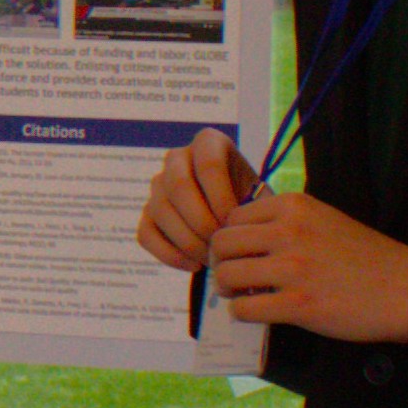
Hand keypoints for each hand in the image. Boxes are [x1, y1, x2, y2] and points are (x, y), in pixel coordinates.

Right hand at [136, 127, 253, 274]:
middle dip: (201, 222)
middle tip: (220, 245)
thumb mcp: (261, 197)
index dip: (221, 198)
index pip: (208, 165)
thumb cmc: (254, 205)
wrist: (239, 217)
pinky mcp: (147, 212)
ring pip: (161, 210)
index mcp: (208, 142)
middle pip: (179, 186)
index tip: (234, 225)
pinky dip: (169, 254)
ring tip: (211, 258)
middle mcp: (178, 158)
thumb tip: (235, 230)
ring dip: (187, 241)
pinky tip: (194, 265)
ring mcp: (158, 184)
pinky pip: (146, 234)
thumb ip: (253, 207)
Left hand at [200, 188, 407, 343]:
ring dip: (228, 289)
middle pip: (222, 244)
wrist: (406, 289)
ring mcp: (293, 269)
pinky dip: (242, 313)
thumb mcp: (324, 218)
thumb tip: (241, 235)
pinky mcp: (298, 305)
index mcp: (294, 207)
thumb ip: (285, 221)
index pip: (233, 217)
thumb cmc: (366, 257)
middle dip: (222, 262)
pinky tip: (257, 312)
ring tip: (243, 294)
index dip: (230, 238)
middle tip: (234, 276)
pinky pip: (244, 309)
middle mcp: (289, 232)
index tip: (240, 253)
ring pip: (227, 275)